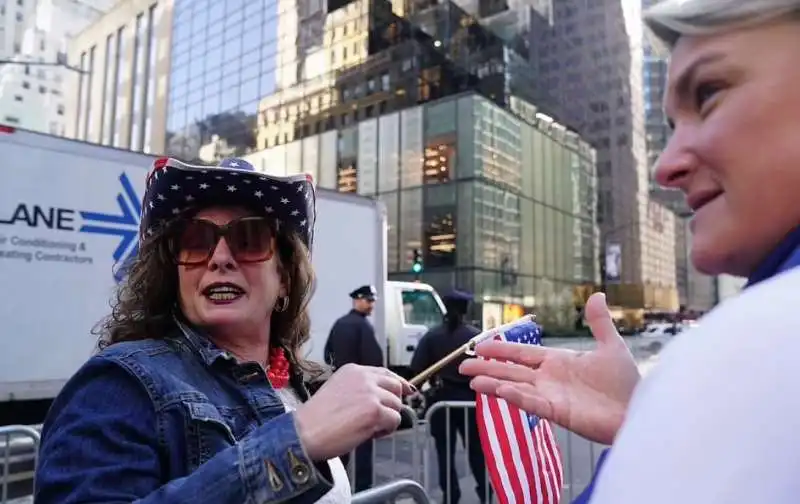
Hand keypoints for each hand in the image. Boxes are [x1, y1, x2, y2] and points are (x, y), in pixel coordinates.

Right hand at [293, 364, 413, 460]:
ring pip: (397, 406)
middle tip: (380, 418)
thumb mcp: (338, 390)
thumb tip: (383, 397)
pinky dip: (386, 430)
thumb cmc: (317, 419)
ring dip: (387, 419)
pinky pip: (395, 421)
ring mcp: (371, 394)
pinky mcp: (376, 411)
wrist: (305, 432)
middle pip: (396, 387)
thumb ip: (360, 389)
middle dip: (392, 403)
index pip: (385, 373)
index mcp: (353, 370)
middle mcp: (364, 378)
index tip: (407, 391)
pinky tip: (370, 433)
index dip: (398, 383)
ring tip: (368, 428)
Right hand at [459, 293, 639, 444]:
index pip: (522, 353)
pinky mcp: (558, 412)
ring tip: (472, 381)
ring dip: (494, 384)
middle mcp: (549, 379)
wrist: (638, 410)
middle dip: (487, 368)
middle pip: (511, 371)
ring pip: (515, 387)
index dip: (501, 349)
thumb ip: (599, 323)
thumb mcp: (611, 346)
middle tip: (463, 366)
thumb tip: (597, 294)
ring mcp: (551, 396)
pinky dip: (516, 397)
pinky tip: (501, 391)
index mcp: (557, 362)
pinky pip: (532, 404)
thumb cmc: (625, 383)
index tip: (480, 345)